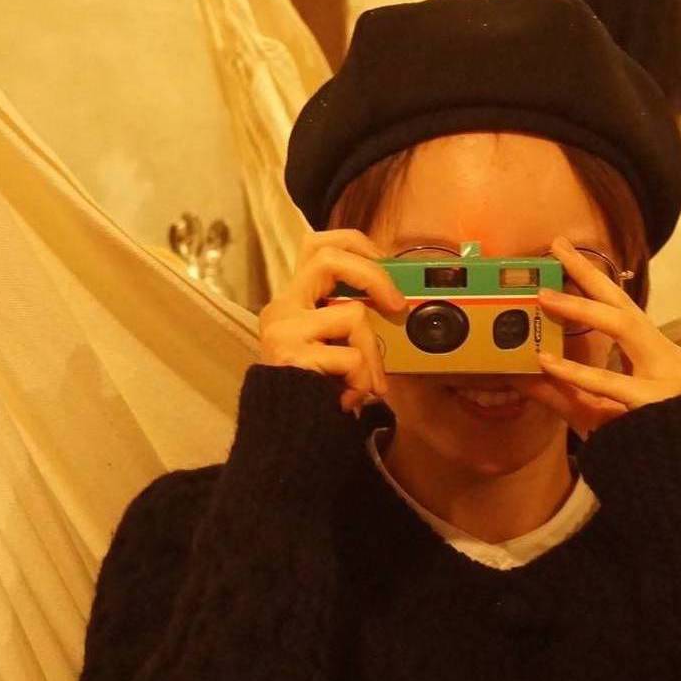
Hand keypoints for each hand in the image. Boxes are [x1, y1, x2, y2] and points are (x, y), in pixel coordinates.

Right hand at [258, 230, 405, 412]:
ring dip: (371, 354)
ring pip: (352, 315)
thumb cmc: (319, 390)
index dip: (355, 243)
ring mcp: (283, 329)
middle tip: (396, 304)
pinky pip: (351, 357)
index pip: (316, 244)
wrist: (288, 437)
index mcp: (295, 300)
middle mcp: (282, 307)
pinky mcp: (290, 356)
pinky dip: (362, 380)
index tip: (385, 261)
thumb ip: (353, 319)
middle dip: (373, 275)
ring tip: (365, 384)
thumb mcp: (337, 346)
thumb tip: (398, 302)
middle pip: (327, 256)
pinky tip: (349, 398)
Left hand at [525, 236, 680, 435]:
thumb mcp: (588, 410)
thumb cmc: (630, 445)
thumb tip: (517, 372)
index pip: (621, 307)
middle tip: (557, 248)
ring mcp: (664, 377)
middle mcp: (664, 356)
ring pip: (625, 329)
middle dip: (590, 274)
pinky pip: (611, 383)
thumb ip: (557, 390)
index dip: (593, 278)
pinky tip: (548, 361)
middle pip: (624, 305)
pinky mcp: (655, 402)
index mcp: (653, 353)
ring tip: (546, 298)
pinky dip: (578, 372)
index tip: (563, 251)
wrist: (667, 483)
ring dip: (583, 310)